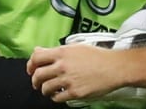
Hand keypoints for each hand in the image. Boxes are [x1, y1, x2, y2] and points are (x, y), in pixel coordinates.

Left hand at [27, 45, 145, 102]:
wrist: (114, 67)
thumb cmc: (98, 56)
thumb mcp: (76, 47)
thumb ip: (57, 50)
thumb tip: (39, 51)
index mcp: (62, 52)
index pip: (36, 58)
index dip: (30, 65)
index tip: (31, 70)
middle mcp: (63, 66)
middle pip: (38, 75)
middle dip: (35, 81)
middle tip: (38, 83)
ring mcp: (68, 80)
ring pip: (45, 88)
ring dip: (45, 90)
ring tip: (52, 89)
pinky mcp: (74, 92)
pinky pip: (57, 98)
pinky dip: (56, 97)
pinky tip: (61, 94)